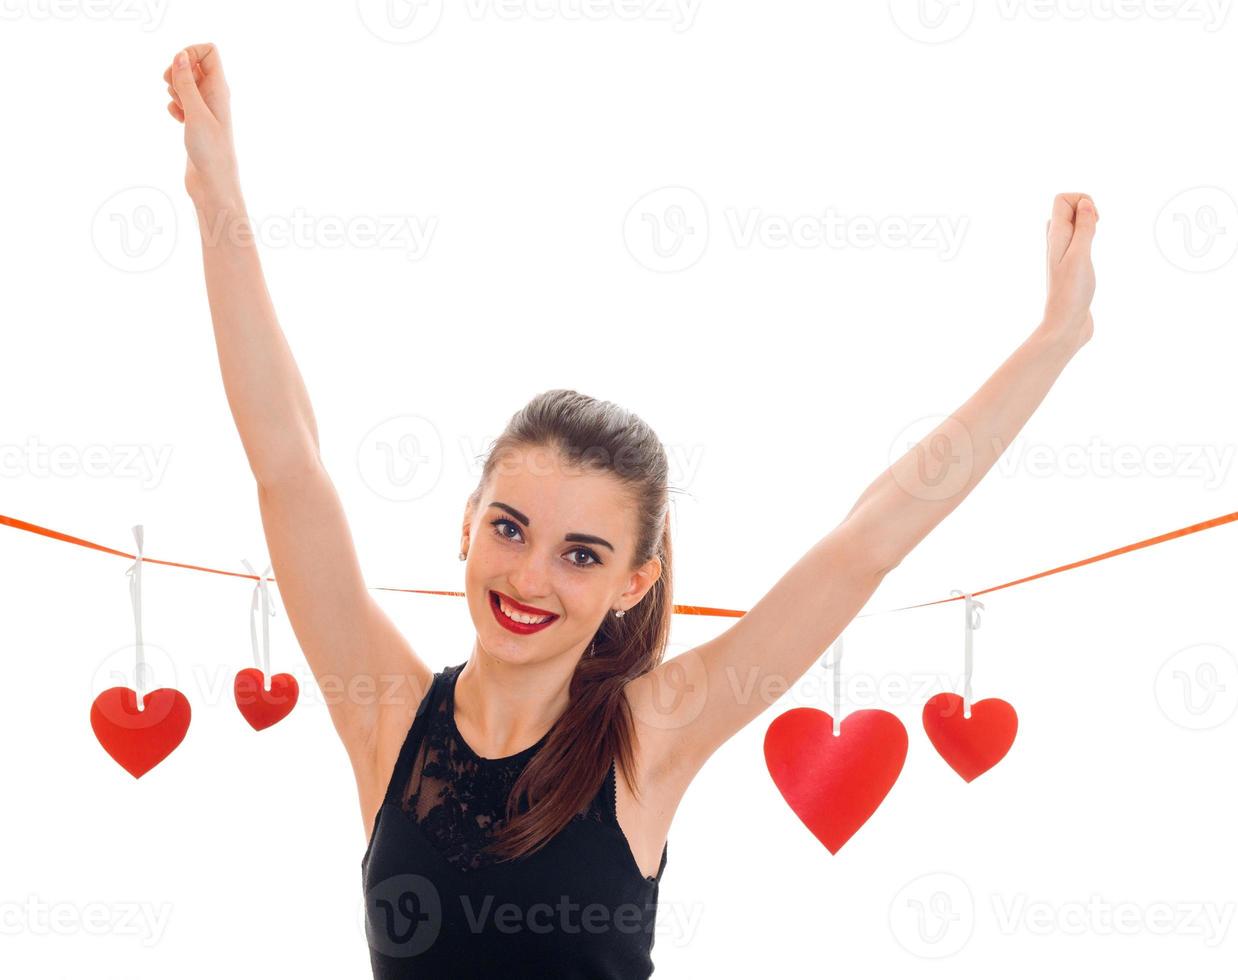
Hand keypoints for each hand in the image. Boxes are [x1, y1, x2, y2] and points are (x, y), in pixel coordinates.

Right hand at [164, 43, 239, 206]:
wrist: (213, 184)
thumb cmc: (210, 151)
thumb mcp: (196, 113)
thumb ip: (187, 83)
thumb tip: (180, 55)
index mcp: (219, 90)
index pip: (209, 51)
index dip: (190, 52)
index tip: (178, 69)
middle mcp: (214, 97)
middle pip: (193, 64)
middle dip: (177, 70)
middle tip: (172, 88)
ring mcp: (204, 110)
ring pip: (185, 83)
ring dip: (175, 89)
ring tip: (179, 107)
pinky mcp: (196, 123)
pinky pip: (181, 103)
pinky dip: (175, 106)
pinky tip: (177, 119)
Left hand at [1042, 192, 1097, 349]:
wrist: (1066, 324)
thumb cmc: (1071, 293)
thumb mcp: (1080, 256)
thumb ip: (1082, 229)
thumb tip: (1084, 204)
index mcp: (1055, 237)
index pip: (1061, 200)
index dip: (1081, 200)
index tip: (1094, 219)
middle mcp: (1057, 243)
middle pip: (1067, 209)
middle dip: (1086, 209)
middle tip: (1095, 227)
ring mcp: (1064, 255)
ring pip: (1073, 226)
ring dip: (1088, 223)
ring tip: (1094, 237)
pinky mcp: (1072, 267)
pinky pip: (1078, 242)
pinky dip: (1088, 239)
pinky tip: (1092, 252)